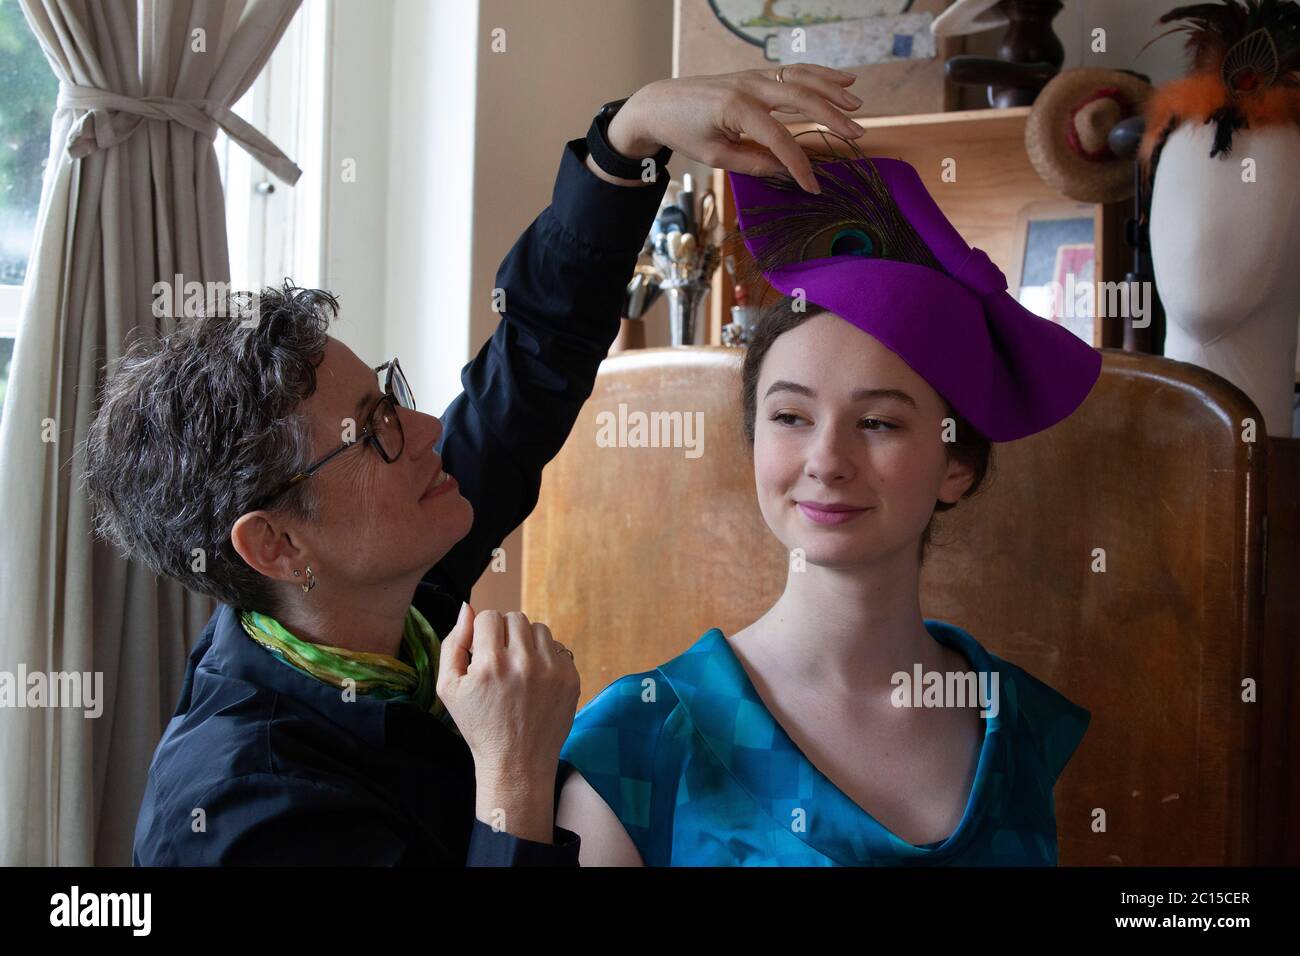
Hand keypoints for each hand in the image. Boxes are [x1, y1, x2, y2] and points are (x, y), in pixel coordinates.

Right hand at [436, 603, 579, 840]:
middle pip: (515, 618)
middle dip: (505, 634)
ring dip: (527, 642)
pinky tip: (536, 680)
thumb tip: (467, 608)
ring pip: (539, 629)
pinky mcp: (571, 678)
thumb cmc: (479, 725)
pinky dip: (546, 657)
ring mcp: (552, 670)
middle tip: (500, 660)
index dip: (483, 632)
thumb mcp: (449, 688)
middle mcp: (524, 663)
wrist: (517, 763)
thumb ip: (453, 643)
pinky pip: (558, 647)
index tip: (483, 652)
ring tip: (519, 668)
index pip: (490, 616)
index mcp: (491, 664)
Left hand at [608, 65, 865, 192]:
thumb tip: (785, 171)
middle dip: (832, 117)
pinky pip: (793, 72)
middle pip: (801, 99)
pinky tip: (843, 80)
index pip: (779, 139)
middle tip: (857, 135)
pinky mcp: (755, 75)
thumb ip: (752, 162)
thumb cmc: (684, 132)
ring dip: (832, 91)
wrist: (660, 103)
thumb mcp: (715, 156)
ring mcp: (753, 77)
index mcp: (736, 110)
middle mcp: (749, 87)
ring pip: (801, 79)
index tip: (813, 186)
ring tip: (857, 107)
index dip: (798, 165)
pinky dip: (820, 74)